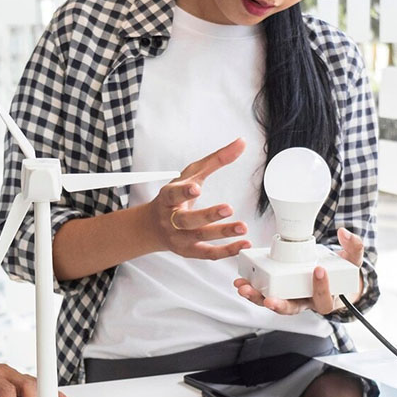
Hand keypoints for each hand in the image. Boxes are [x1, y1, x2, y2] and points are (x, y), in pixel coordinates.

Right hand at [143, 137, 251, 259]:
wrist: (153, 226)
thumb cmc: (174, 197)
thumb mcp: (190, 175)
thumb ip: (216, 160)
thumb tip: (241, 143)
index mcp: (168, 198)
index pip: (173, 194)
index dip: (184, 192)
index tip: (195, 188)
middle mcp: (171, 219)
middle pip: (187, 219)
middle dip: (208, 215)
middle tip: (228, 208)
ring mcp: (179, 237)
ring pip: (200, 237)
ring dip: (222, 233)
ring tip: (242, 227)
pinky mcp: (189, 251)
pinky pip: (208, 254)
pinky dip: (227, 251)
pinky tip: (243, 244)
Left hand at [234, 227, 365, 315]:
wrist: (332, 279)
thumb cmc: (341, 273)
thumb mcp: (353, 261)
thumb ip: (354, 246)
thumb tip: (344, 232)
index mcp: (326, 299)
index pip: (324, 299)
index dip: (321, 287)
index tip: (319, 270)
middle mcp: (306, 302)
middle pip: (292, 309)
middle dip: (279, 304)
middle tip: (270, 299)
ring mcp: (291, 297)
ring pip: (273, 303)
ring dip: (257, 298)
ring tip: (244, 288)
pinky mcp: (278, 290)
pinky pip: (264, 294)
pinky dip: (252, 289)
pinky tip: (241, 281)